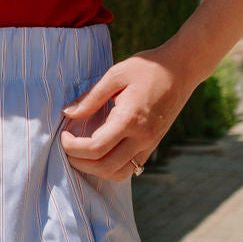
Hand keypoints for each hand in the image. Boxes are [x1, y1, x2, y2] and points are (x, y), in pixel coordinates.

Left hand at [58, 46, 196, 181]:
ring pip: (118, 173)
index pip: (96, 148)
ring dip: (95, 169)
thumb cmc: (146, 68)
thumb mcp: (115, 75)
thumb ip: (91, 97)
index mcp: (130, 120)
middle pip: (105, 166)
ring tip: (79, 153)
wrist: (180, 70)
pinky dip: (111, 168)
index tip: (63, 135)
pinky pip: (130, 168)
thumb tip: (67, 113)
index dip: (73, 147)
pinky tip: (98, 154)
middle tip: (65, 145)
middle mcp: (142, 138)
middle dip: (79, 161)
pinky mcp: (152, 146)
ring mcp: (149, 145)